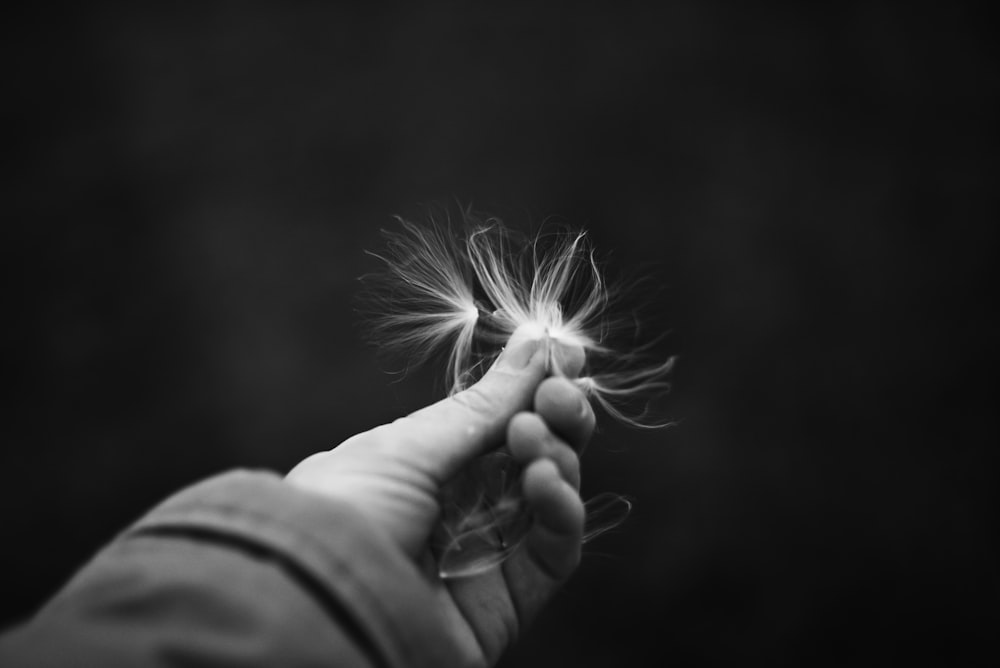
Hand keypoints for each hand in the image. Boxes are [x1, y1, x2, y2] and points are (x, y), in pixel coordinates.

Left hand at [286, 326, 593, 664]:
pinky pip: (555, 549)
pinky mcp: (510, 599)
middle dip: (553, 416)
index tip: (566, 355)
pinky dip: (562, 508)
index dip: (533, 387)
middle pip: (532, 453)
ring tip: (532, 436)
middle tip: (559, 394)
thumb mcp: (410, 444)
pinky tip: (543, 479)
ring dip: (556, 455)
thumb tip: (536, 343)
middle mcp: (458, 505)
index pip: (496, 419)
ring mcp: (486, 551)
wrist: (317, 602)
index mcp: (424, 462)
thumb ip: (484, 406)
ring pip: (550, 494)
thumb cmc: (342, 510)